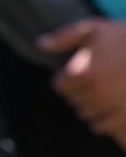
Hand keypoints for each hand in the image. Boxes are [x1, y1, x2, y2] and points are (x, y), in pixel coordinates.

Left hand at [43, 19, 125, 144]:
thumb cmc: (125, 37)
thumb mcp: (94, 29)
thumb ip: (65, 37)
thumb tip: (39, 44)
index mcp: (84, 71)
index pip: (60, 85)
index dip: (67, 79)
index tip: (75, 74)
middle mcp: (96, 91)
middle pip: (73, 101)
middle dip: (79, 93)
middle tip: (92, 83)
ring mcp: (113, 104)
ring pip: (86, 114)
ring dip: (89, 107)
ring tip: (101, 95)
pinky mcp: (125, 114)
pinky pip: (102, 126)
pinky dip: (101, 121)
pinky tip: (108, 109)